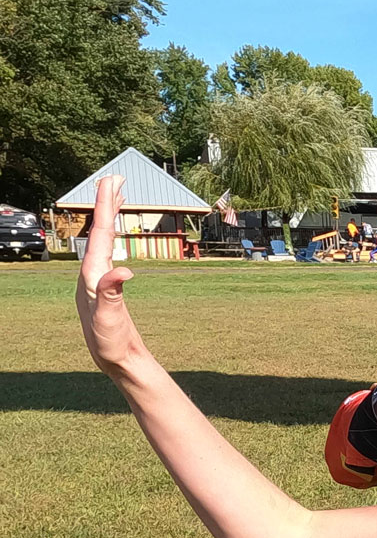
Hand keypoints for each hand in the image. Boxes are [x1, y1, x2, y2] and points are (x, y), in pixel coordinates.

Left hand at [75, 175, 143, 375]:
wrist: (114, 360)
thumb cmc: (110, 343)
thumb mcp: (109, 320)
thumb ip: (112, 294)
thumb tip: (123, 270)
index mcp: (92, 275)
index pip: (99, 234)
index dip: (104, 207)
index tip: (109, 182)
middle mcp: (92, 272)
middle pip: (98, 230)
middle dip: (105, 203)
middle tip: (115, 177)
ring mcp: (98, 278)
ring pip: (102, 238)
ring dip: (109, 216)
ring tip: (117, 196)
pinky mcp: (106, 284)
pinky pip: (108, 250)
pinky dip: (113, 235)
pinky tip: (115, 233)